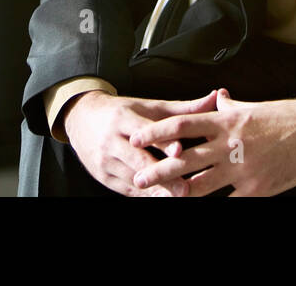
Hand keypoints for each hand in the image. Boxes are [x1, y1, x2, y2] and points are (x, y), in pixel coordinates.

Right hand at [62, 90, 220, 196]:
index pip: (144, 131)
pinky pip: (127, 190)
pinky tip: (162, 198)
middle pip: (139, 160)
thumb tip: (215, 97)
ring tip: (178, 196)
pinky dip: (145, 195)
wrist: (80, 119)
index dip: (162, 142)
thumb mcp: (148, 106)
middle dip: (161, 175)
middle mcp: (111, 139)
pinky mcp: (103, 176)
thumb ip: (183, 108)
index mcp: (123, 117)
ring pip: (133, 178)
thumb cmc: (121, 112)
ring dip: (156, 189)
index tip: (180, 151)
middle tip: (184, 188)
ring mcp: (105, 160)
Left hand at [128, 88, 295, 196]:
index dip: (156, 132)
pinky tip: (199, 205)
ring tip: (163, 197)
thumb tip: (214, 99)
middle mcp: (231, 144)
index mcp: (226, 121)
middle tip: (139, 177)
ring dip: (179, 193)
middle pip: (185, 159)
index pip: (182, 124)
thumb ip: (229, 107)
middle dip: (159, 170)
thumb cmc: (286, 117)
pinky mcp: (257, 188)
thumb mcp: (252, 107)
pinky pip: (228, 201)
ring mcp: (243, 169)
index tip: (136, 138)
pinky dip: (213, 204)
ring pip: (202, 185)